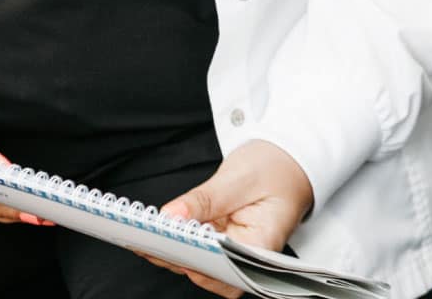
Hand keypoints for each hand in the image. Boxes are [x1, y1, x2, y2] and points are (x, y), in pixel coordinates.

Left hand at [140, 140, 315, 295]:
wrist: (289, 158)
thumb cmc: (276, 167)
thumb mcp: (238, 177)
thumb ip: (204, 200)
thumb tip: (171, 217)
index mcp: (263, 246)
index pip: (225, 269)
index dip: (195, 261)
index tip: (167, 244)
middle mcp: (248, 257)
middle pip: (207, 273)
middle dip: (175, 257)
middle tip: (145, 239)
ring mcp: (234, 252)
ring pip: (197, 265)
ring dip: (170, 251)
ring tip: (143, 233)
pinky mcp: (222, 242)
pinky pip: (197, 251)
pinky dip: (176, 242)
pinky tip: (155, 230)